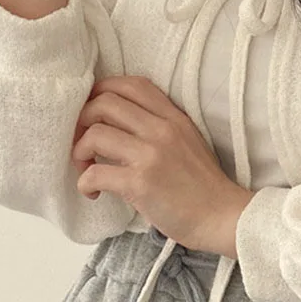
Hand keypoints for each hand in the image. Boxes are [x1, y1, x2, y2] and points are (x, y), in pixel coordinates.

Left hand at [71, 75, 252, 255]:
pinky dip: (85, 183)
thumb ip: (161, 126)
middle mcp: (162, 129)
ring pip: (95, 134)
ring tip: (87, 168)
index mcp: (174, 117)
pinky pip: (95, 173)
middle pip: (105, 103)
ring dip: (79, 152)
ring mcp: (151, 155)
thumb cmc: (202, 185)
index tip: (93, 112)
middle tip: (84, 143)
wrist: (221, 216)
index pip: (131, 84)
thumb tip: (121, 122)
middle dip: (83, 120)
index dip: (102, 91)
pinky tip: (94, 192)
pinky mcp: (140, 183)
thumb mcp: (189, 140)